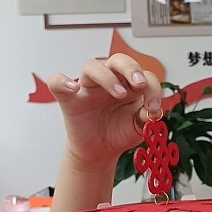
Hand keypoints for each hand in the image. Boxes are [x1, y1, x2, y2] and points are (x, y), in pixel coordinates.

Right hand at [47, 54, 162, 165]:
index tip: (154, 107)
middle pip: (118, 60)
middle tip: (140, 84)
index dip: (152, 88)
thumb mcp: (138, 128)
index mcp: (130, 86)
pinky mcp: (70, 99)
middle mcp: (110, 82)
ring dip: (107, 77)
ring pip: (92, 66)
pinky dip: (62, 81)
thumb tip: (154, 112)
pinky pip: (57, 83)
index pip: (144, 76)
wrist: (100, 151)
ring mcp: (89, 88)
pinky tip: (73, 88)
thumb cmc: (119, 133)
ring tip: (119, 94)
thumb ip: (145, 118)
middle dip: (131, 68)